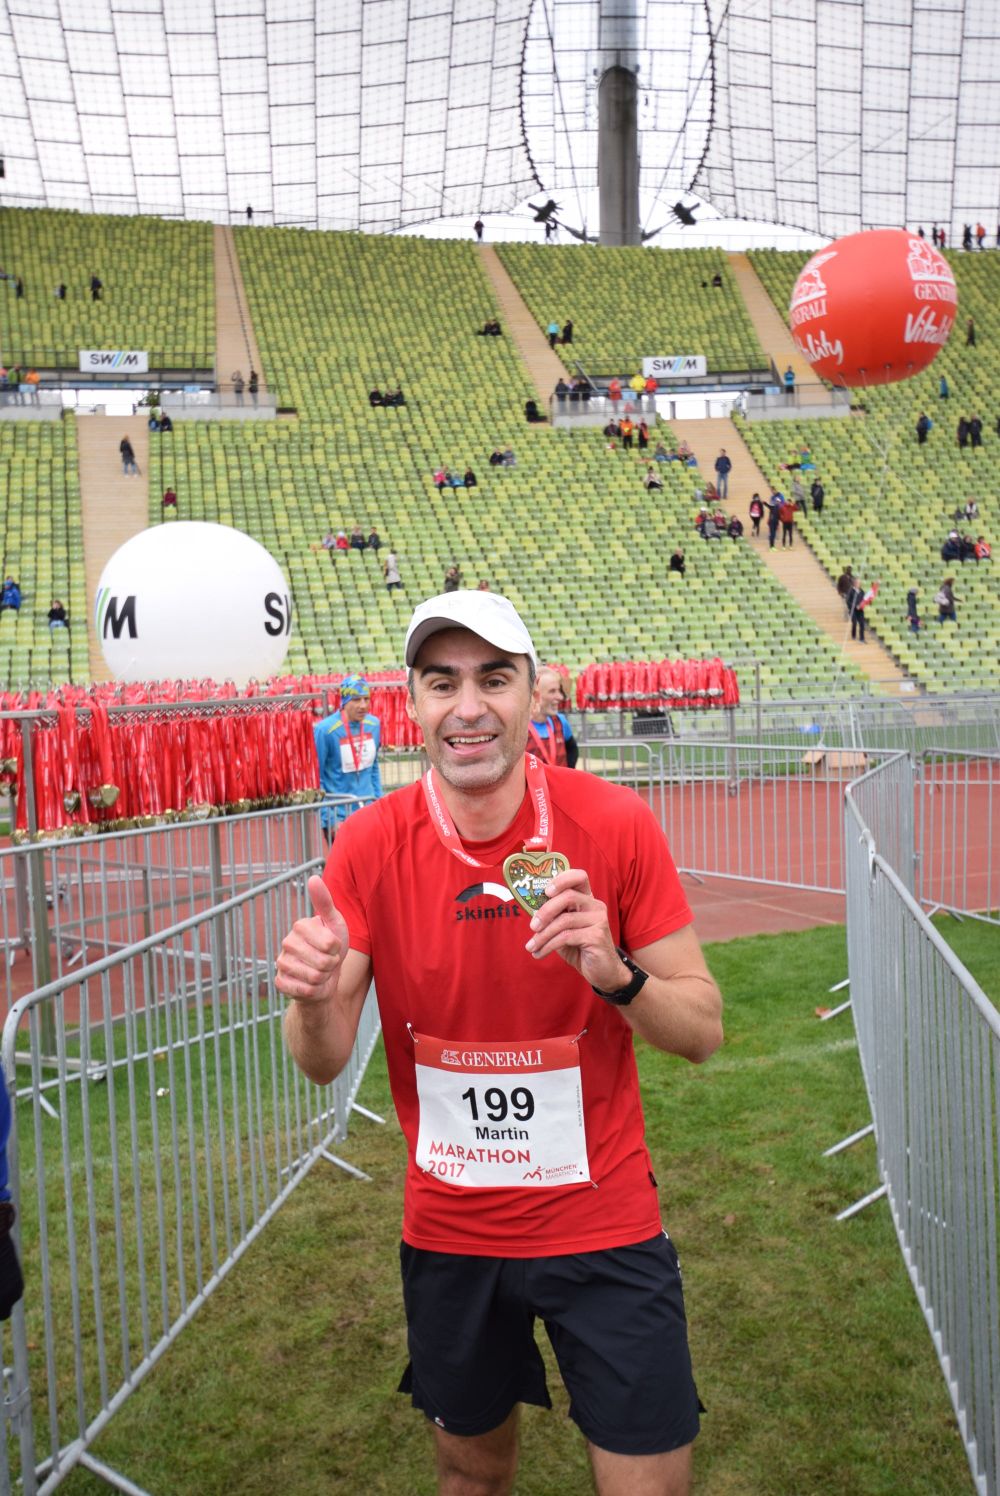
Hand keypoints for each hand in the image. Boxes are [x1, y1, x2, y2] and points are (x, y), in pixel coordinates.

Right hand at [275, 876, 349, 1007]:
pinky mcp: (280, 982)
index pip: (330, 943)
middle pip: (323, 962)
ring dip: (323, 979)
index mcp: (300, 926)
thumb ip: (324, 902)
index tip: (333, 946)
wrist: (324, 977)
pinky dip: (313, 991)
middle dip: (331, 966)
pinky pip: (304, 990)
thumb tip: (313, 877)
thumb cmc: (331, 948)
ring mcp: (281, 963)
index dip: (337, 949)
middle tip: (327, 962)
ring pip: (314, 977)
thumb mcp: (334, 923)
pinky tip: (310, 984)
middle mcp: (286, 942)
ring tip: (320, 972)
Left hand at [524, 868, 626, 991]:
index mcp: (587, 899)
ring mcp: (599, 920)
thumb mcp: (564, 929)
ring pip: (564, 920)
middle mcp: (595, 906)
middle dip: (545, 911)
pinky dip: (549, 945)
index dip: (561, 879)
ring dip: (543, 935)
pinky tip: (540, 953)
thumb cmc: (580, 947)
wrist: (602, 972)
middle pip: (568, 896)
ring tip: (532, 946)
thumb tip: (532, 911)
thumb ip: (554, 917)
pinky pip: (567, 937)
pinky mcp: (597, 936)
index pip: (579, 877)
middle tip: (533, 926)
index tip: (545, 892)